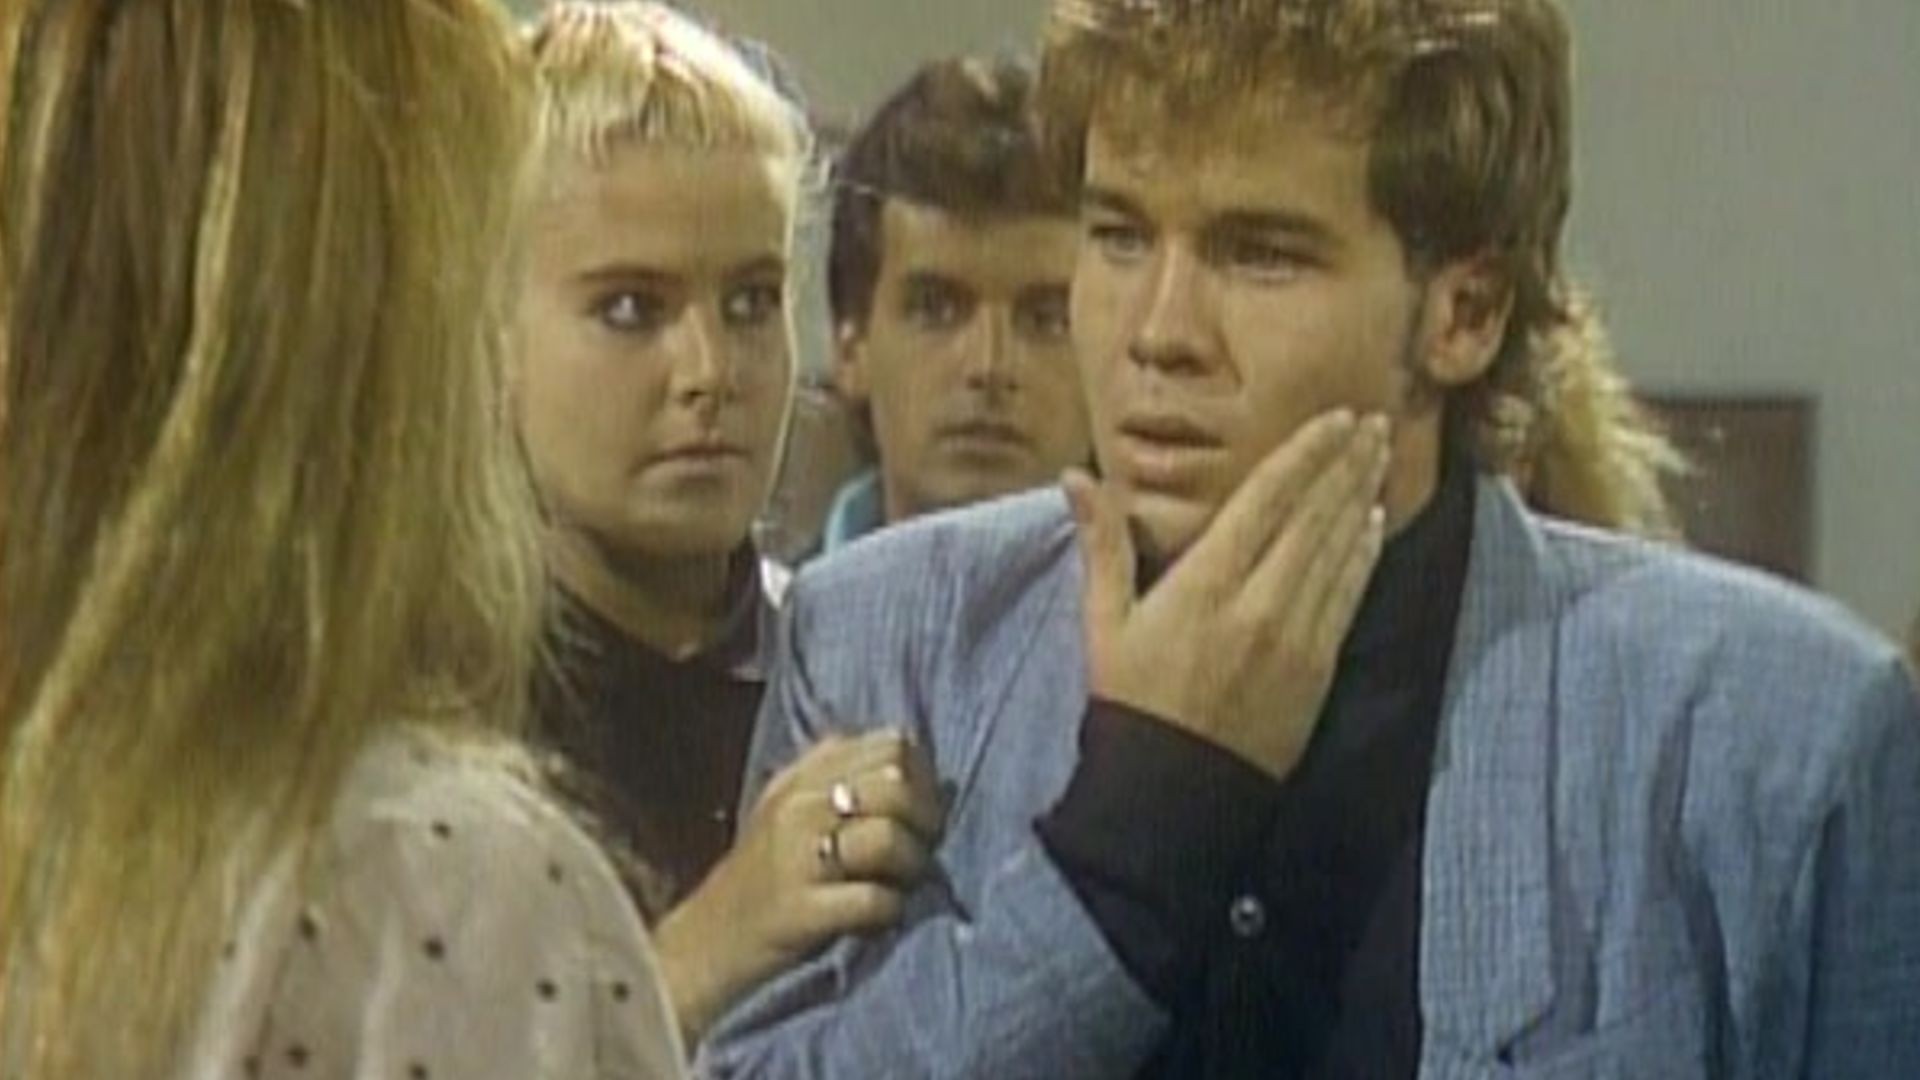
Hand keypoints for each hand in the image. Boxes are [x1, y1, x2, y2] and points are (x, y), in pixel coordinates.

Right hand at [652, 729, 942, 1040]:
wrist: (710, 939)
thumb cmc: (767, 873)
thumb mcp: (794, 807)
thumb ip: (844, 775)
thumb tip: (916, 763)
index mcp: (802, 775)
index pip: (890, 743)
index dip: (921, 774)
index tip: (920, 808)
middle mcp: (797, 805)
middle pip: (895, 780)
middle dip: (925, 816)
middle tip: (923, 846)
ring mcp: (796, 856)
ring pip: (889, 836)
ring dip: (914, 864)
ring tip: (904, 882)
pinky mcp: (801, 909)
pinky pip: (873, 899)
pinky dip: (892, 909)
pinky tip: (882, 915)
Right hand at [1066, 410, 1389, 779]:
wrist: (1172, 790)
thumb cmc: (1131, 699)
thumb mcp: (1105, 621)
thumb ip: (1102, 543)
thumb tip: (1075, 475)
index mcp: (1204, 582)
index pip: (1268, 499)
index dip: (1306, 453)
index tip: (1336, 418)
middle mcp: (1259, 601)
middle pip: (1315, 516)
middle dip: (1347, 464)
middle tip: (1375, 422)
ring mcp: (1296, 635)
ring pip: (1339, 550)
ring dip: (1362, 498)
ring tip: (1381, 457)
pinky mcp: (1318, 667)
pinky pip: (1348, 596)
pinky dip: (1364, 555)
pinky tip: (1374, 523)